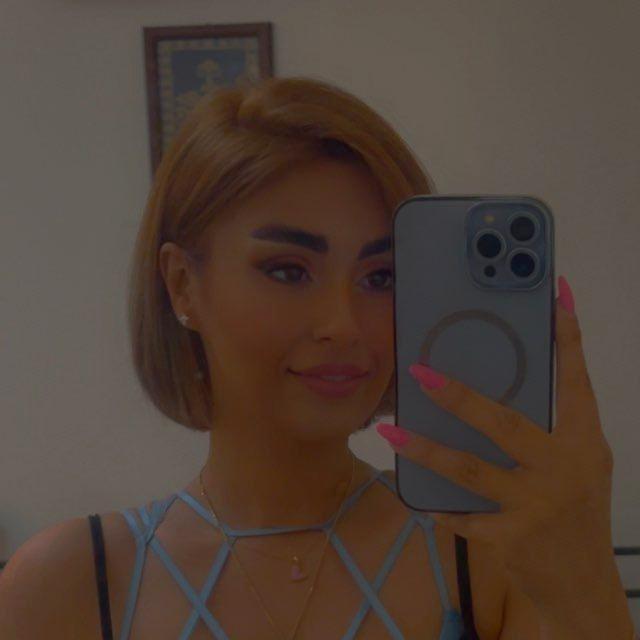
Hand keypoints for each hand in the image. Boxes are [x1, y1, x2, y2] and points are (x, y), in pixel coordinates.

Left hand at [376, 275, 615, 608]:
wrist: (583, 582)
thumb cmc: (578, 509)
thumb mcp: (579, 462)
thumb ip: (548, 429)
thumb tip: (505, 387)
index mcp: (582, 441)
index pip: (576, 381)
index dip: (567, 338)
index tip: (556, 296)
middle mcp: (562, 469)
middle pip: (504, 424)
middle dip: (460, 398)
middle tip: (420, 372)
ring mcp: (535, 505)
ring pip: (470, 470)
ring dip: (425, 450)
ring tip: (389, 431)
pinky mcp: (511, 539)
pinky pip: (462, 518)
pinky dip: (436, 506)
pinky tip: (411, 495)